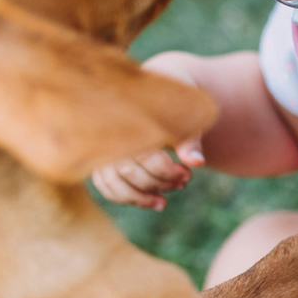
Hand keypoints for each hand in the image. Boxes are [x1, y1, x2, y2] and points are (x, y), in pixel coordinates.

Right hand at [90, 56, 205, 209]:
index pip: (148, 157)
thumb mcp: (184, 120)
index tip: (188, 174)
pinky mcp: (98, 161)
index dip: (170, 172)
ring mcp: (102, 150)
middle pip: (131, 173)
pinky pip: (105, 187)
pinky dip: (126, 199)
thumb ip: (189, 141)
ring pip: (114, 184)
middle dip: (160, 184)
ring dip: (141, 198)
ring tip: (163, 203)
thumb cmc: (170, 107)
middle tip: (183, 183)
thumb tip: (198, 163)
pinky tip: (149, 201)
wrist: (150, 94)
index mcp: (132, 122)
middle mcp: (112, 137)